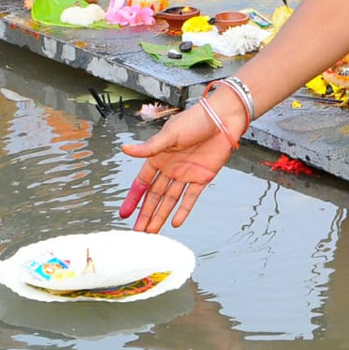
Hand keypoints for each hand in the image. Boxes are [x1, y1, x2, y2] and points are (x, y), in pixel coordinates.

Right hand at [119, 100, 240, 231]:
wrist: (223, 118)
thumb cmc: (195, 120)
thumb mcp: (170, 134)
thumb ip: (149, 148)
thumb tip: (125, 149)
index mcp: (160, 157)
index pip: (143, 182)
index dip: (134, 198)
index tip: (125, 213)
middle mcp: (171, 168)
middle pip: (155, 195)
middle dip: (146, 213)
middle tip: (138, 232)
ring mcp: (186, 174)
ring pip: (171, 199)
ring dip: (161, 215)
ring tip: (152, 232)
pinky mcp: (203, 177)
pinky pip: (191, 197)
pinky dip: (184, 210)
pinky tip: (175, 222)